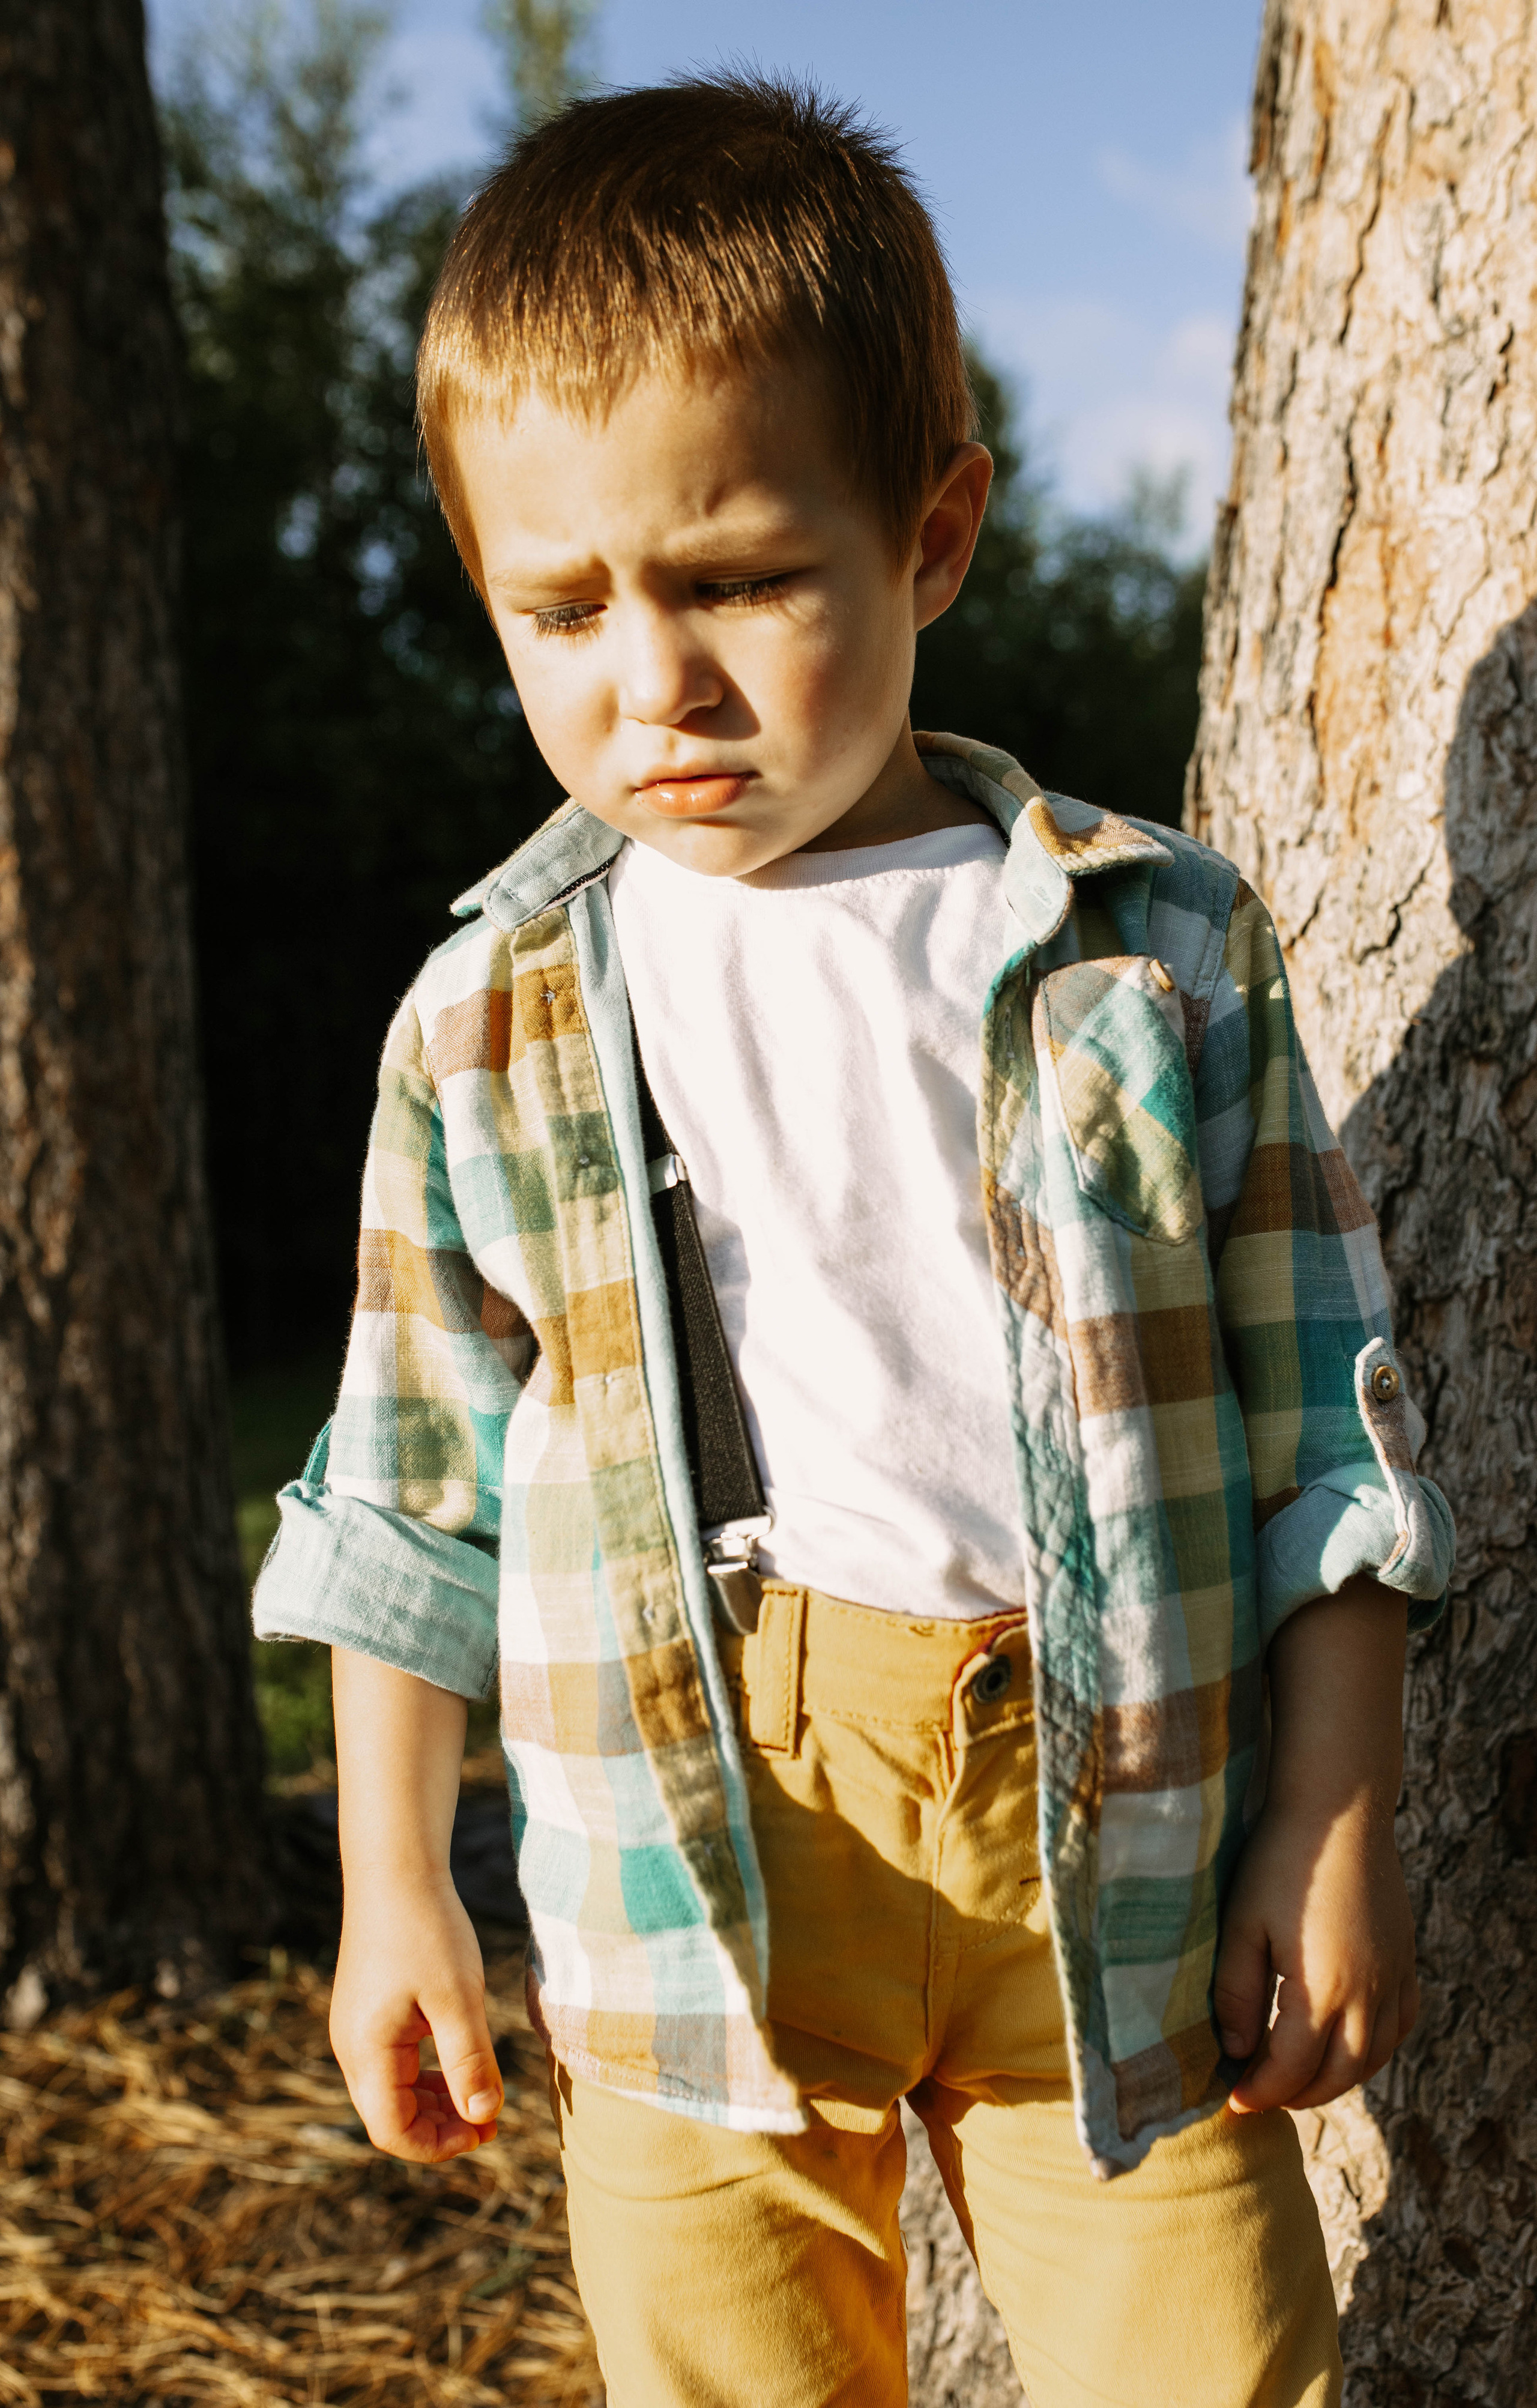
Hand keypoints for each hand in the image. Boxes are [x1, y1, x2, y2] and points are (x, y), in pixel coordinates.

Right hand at [327, 1648, 504, 2163]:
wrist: (395, 1867)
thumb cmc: (427, 1929)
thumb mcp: (457, 1998)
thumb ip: (469, 2062)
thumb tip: (482, 2119)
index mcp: (366, 2051)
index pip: (391, 2131)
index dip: (438, 2146)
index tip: (485, 2135)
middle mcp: (351, 2046)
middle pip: (390, 2116)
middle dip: (440, 2128)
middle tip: (492, 2123)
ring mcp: (357, 2027)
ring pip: (393, 2090)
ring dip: (436, 2102)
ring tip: (484, 2097)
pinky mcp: (369, 2009)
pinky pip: (395, 2061)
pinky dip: (427, 2074)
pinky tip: (462, 2062)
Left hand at [1214, 1793, 1417, 2113]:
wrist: (1339, 1808)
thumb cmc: (1280, 1860)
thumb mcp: (1242, 1924)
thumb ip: (1237, 1994)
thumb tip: (1237, 2052)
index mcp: (1324, 1989)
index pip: (1291, 2069)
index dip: (1260, 2092)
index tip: (1232, 2101)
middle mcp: (1369, 1993)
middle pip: (1338, 2074)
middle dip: (1298, 2096)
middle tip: (1262, 2095)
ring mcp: (1394, 1975)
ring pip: (1375, 2056)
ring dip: (1337, 2078)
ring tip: (1298, 2078)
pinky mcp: (1405, 1957)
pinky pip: (1401, 2023)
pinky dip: (1376, 2049)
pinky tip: (1350, 2045)